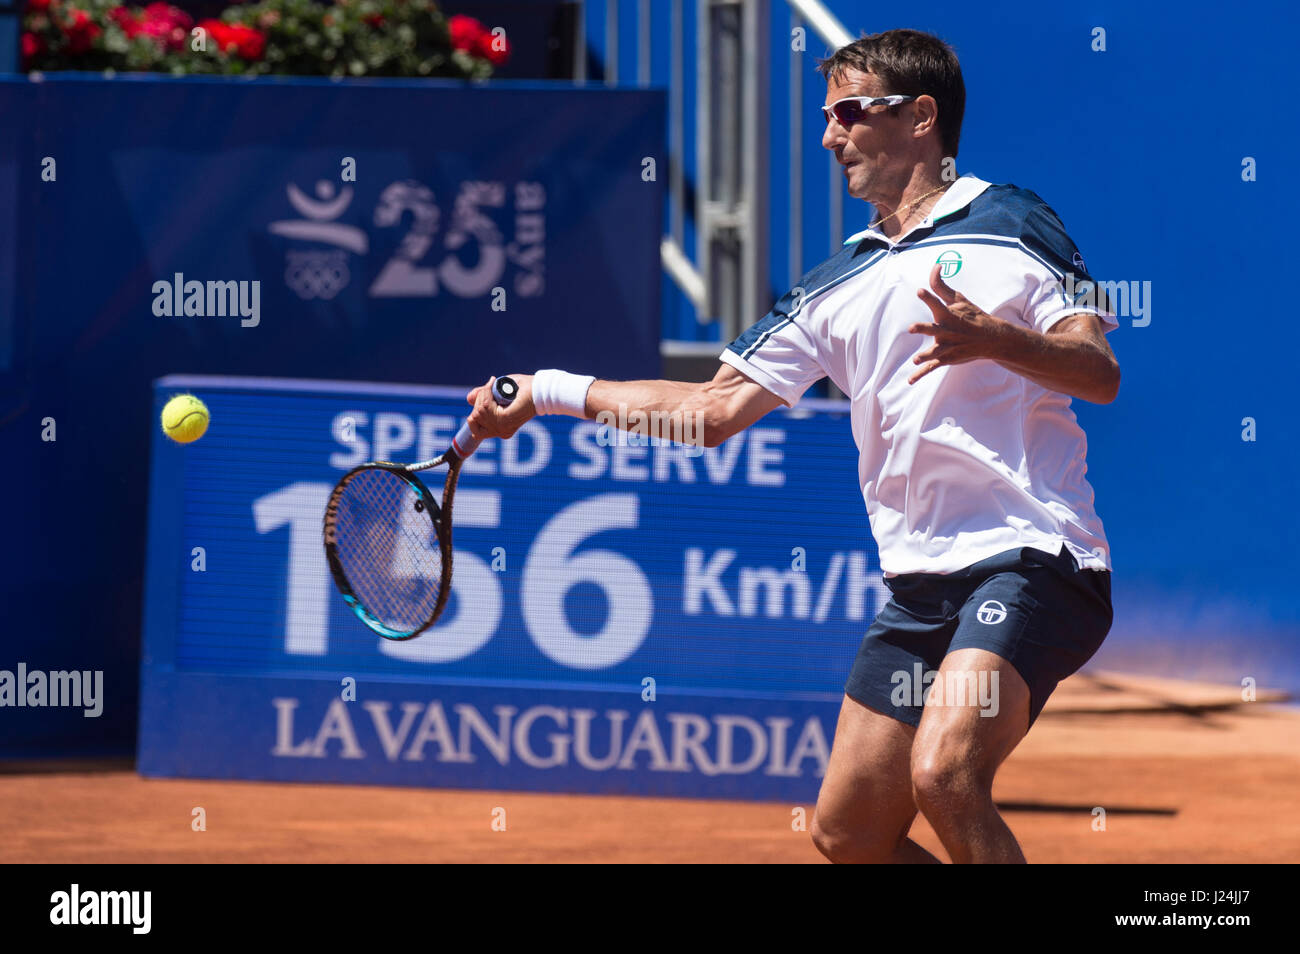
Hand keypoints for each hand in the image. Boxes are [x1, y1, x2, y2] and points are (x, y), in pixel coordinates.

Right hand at [466, 373, 534, 440]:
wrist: (538, 388)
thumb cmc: (522, 388)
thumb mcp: (497, 391)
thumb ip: (483, 396)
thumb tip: (469, 399)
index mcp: (500, 429)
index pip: (473, 427)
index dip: (475, 409)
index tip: (487, 392)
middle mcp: (500, 432)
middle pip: (473, 418)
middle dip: (480, 399)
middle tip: (492, 385)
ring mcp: (502, 428)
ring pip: (478, 412)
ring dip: (484, 394)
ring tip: (495, 385)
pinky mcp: (504, 420)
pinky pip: (484, 407)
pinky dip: (487, 393)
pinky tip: (495, 384)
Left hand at [907, 264, 1004, 384]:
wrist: (991, 339)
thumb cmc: (972, 316)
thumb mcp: (959, 299)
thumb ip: (941, 285)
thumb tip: (936, 265)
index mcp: (949, 314)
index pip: (937, 303)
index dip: (928, 297)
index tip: (920, 291)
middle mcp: (947, 330)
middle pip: (933, 328)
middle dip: (923, 328)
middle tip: (912, 328)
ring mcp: (947, 346)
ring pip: (934, 351)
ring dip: (926, 355)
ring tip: (916, 359)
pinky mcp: (947, 357)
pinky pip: (932, 367)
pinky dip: (921, 374)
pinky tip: (910, 380)